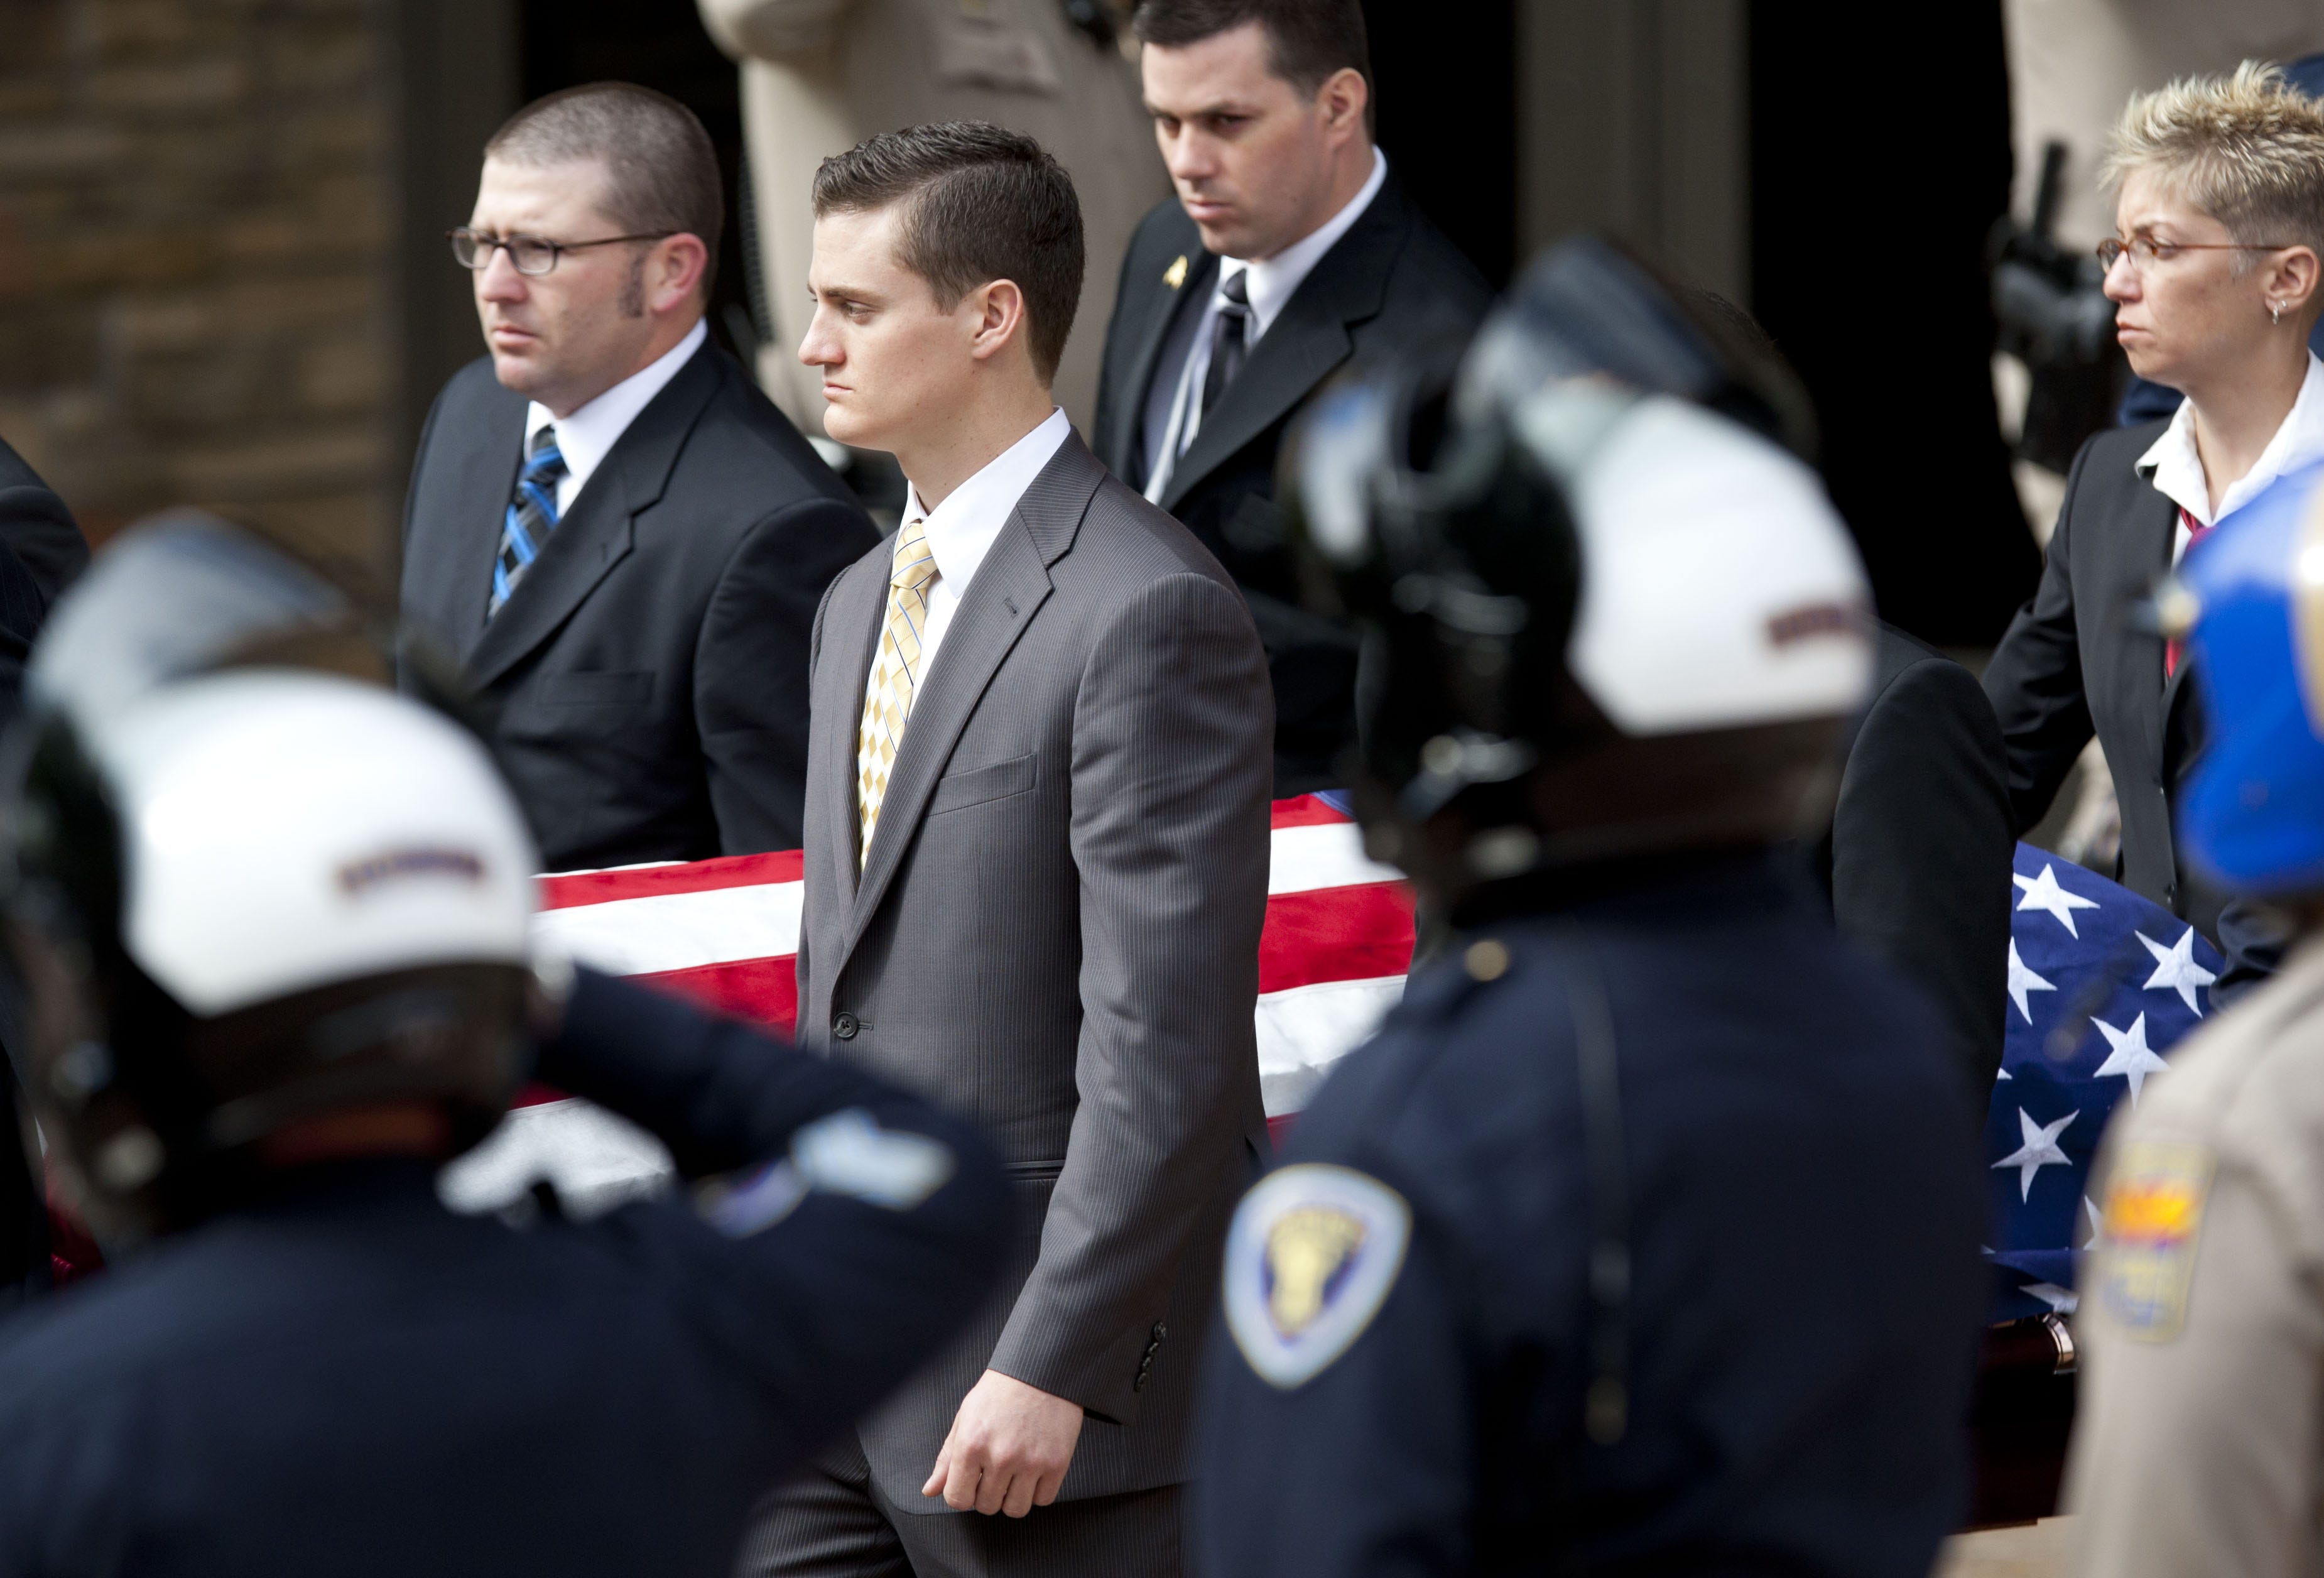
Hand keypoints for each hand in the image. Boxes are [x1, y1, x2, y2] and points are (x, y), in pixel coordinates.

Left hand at [922, 1369, 1084, 1515]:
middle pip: (987, 1506)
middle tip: (994, 1472)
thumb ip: (947, 1458)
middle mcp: (1000, 1457)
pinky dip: (1038, 1491)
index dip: (962, 1494)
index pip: (957, 1499)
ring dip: (1013, 1497)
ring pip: (1015, 1509)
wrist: (1041, 1369)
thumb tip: (930, 1490)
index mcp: (972, 1444)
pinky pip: (1043, 1500)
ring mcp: (1031, 1462)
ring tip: (1014, 1474)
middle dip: (987, 1493)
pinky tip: (1034, 1471)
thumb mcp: (965, 1418)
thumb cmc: (1001, 1391)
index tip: (970, 1484)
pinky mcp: (1057, 1463)